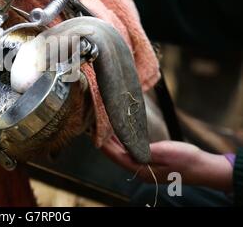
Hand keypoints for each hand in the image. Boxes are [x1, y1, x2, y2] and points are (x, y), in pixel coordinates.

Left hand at [102, 137, 233, 191]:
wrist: (204, 168)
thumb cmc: (186, 159)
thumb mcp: (165, 152)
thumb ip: (144, 150)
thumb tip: (126, 146)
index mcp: (142, 170)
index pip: (117, 157)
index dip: (105, 146)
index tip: (95, 135)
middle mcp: (141, 171)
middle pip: (118, 156)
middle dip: (107, 143)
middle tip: (97, 128)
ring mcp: (146, 168)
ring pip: (124, 154)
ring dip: (115, 143)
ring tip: (105, 130)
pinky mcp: (151, 163)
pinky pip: (133, 153)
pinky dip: (125, 143)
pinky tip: (123, 136)